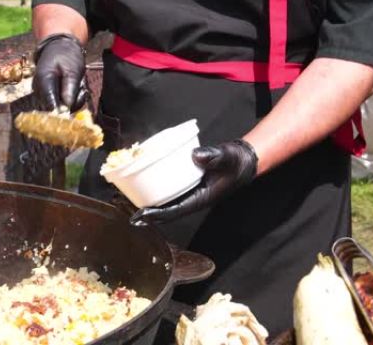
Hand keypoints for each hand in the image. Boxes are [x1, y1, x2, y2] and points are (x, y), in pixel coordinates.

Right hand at [33, 33, 86, 111]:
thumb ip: (70, 88)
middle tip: (82, 90)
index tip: (74, 106)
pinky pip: (59, 105)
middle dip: (71, 104)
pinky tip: (77, 90)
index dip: (62, 110)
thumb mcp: (73, 69)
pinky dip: (71, 100)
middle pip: (54, 109)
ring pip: (58, 108)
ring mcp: (42, 94)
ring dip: (72, 102)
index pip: (50, 104)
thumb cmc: (66, 55)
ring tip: (80, 87)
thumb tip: (67, 107)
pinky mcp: (47, 96)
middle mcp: (39, 90)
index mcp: (43, 80)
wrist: (59, 47)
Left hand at [130, 139, 258, 224]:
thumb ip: (214, 156)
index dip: (157, 214)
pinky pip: (169, 190)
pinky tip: (144, 184)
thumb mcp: (227, 157)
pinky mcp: (188, 184)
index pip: (175, 210)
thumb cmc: (236, 162)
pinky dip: (156, 190)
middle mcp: (193, 198)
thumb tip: (196, 155)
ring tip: (130, 199)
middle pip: (167, 210)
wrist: (244, 160)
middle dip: (148, 213)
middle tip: (128, 210)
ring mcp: (190, 192)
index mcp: (201, 198)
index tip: (140, 215)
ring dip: (150, 203)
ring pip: (167, 201)